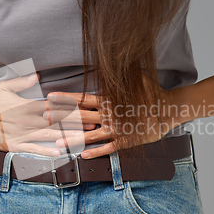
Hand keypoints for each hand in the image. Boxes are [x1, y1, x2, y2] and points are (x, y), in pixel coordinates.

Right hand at [0, 73, 95, 155]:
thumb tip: (37, 75)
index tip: (85, 109)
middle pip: (57, 121)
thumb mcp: (5, 86)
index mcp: (28, 105)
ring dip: (67, 137)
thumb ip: (22, 81)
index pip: (54, 106)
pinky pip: (34, 149)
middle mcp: (28, 120)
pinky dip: (46, 152)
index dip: (71, 108)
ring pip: (49, 136)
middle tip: (92, 124)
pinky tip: (59, 153)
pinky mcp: (15, 145)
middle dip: (76, 123)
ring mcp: (22, 133)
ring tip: (82, 138)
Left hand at [45, 74, 186, 158]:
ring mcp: (117, 129)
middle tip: (44, 119)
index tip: (49, 97)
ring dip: (73, 139)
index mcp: (109, 99)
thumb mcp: (136, 77)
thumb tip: (112, 57)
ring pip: (90, 135)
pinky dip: (95, 152)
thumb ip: (121, 73)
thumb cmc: (152, 93)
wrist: (169, 109)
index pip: (82, 98)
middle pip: (81, 116)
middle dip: (61, 117)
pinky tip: (83, 156)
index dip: (65, 98)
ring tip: (58, 143)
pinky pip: (107, 148)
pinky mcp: (125, 140)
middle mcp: (109, 114)